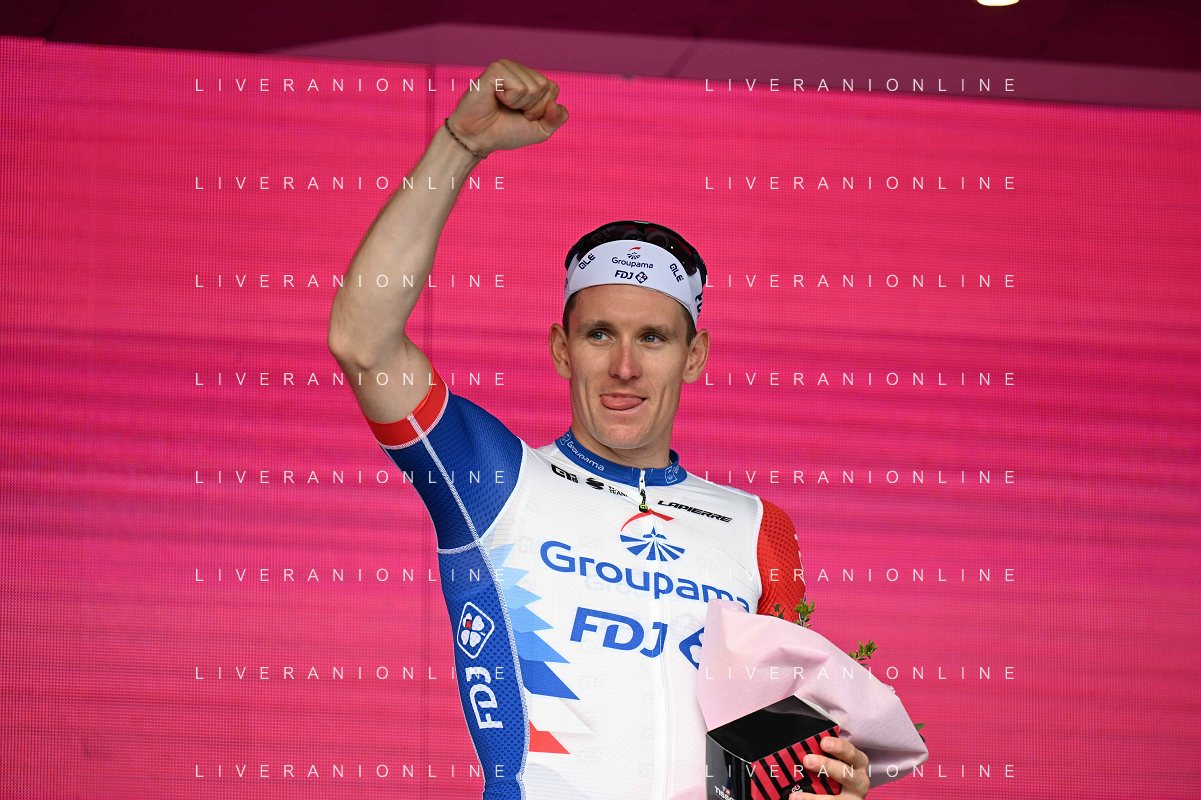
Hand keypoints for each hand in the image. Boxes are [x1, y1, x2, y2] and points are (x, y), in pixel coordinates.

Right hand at [447, 59, 567, 155]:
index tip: (522, 115)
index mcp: (529, 78)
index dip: (541, 109)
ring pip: (534, 87)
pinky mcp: (496, 69)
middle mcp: (519, 69)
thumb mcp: (540, 130)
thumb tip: (556, 104)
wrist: (478, 139)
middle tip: (511, 111)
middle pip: (546, 87)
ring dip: (520, 105)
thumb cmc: (505, 132)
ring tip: (503, 105)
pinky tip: (495, 98)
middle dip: (532, 108)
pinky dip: (510, 100)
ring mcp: (507, 67)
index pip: (553, 89)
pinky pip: (519, 88)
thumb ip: (557, 118)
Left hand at [790, 735, 869, 798]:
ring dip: (814, 798)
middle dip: (826, 766)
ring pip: (836, 799)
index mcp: (859, 763)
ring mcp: (854, 798)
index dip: (839, 747)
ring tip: (796, 796)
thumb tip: (802, 750)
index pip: (851, 753)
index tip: (823, 742)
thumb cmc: (838, 771)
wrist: (846, 795)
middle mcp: (860, 781)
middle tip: (807, 760)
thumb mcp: (838, 762)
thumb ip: (824, 755)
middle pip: (845, 774)